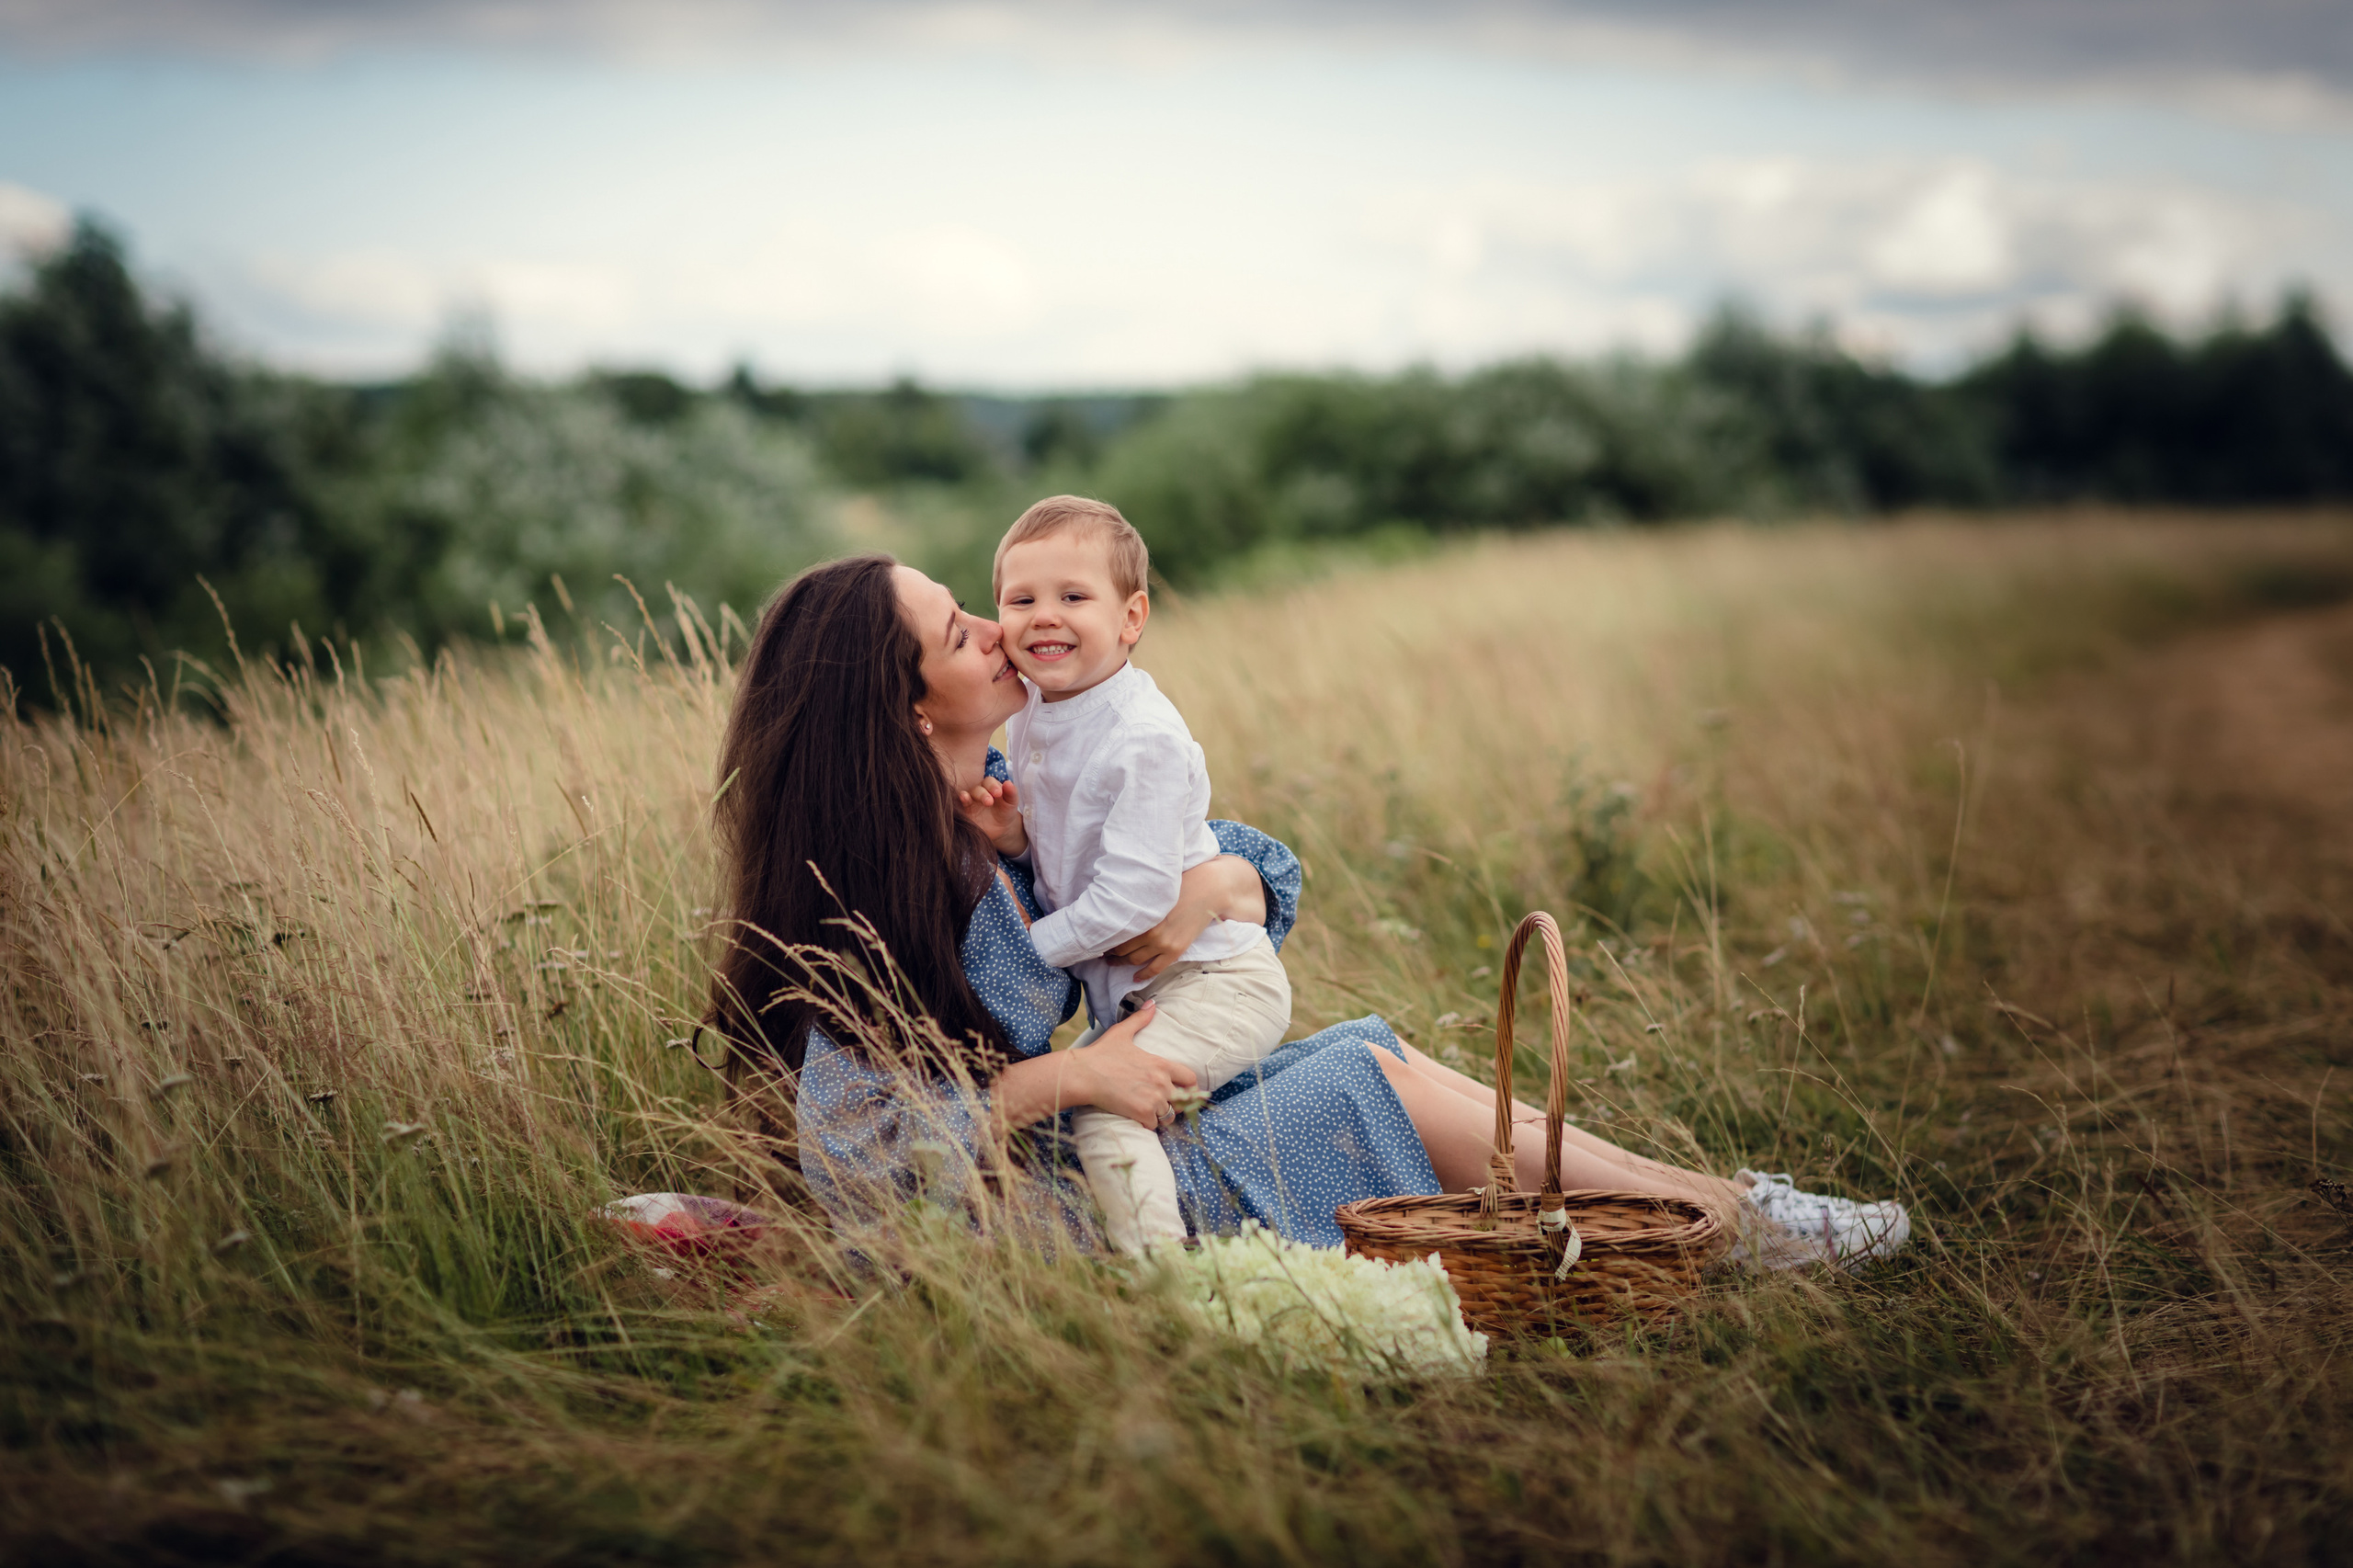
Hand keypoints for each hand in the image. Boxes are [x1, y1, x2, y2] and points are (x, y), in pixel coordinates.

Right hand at [957, 776, 1026, 856]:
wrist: (999, 830)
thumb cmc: (1005, 813)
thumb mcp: (1011, 804)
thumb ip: (1011, 793)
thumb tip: (1008, 782)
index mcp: (991, 787)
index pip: (989, 782)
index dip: (993, 786)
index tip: (998, 793)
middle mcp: (980, 792)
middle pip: (978, 788)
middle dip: (983, 794)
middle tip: (989, 802)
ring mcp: (971, 801)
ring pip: (969, 794)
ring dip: (970, 796)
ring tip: (972, 800)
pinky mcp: (965, 810)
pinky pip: (961, 803)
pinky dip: (962, 798)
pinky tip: (964, 798)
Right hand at [986, 1001, 1197, 1133]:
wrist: (1083, 1074)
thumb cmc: (1101, 1054)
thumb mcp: (1122, 1033)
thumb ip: (1140, 1020)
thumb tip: (1152, 1004)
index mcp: (1161, 1064)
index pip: (1191, 1079)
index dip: (1190, 1087)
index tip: (1183, 1091)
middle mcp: (1162, 1083)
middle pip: (1183, 1101)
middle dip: (1174, 1104)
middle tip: (1163, 1104)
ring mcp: (1153, 1099)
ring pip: (1168, 1116)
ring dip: (1160, 1116)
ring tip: (1149, 1112)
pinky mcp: (1141, 1113)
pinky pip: (1153, 1125)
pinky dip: (1146, 1124)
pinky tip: (1137, 1117)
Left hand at [1107, 854, 1268, 980]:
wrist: (1210, 890)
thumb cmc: (1183, 882)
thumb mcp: (1156, 890)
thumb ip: (1140, 901)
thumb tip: (1121, 902)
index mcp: (1142, 913)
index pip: (1116, 931)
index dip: (1105, 937)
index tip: (1098, 938)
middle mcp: (1150, 931)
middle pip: (1122, 948)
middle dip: (1110, 952)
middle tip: (1101, 953)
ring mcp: (1163, 943)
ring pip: (1134, 959)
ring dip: (1121, 963)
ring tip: (1112, 963)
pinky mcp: (1176, 950)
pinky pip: (1155, 968)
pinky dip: (1143, 974)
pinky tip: (1135, 977)